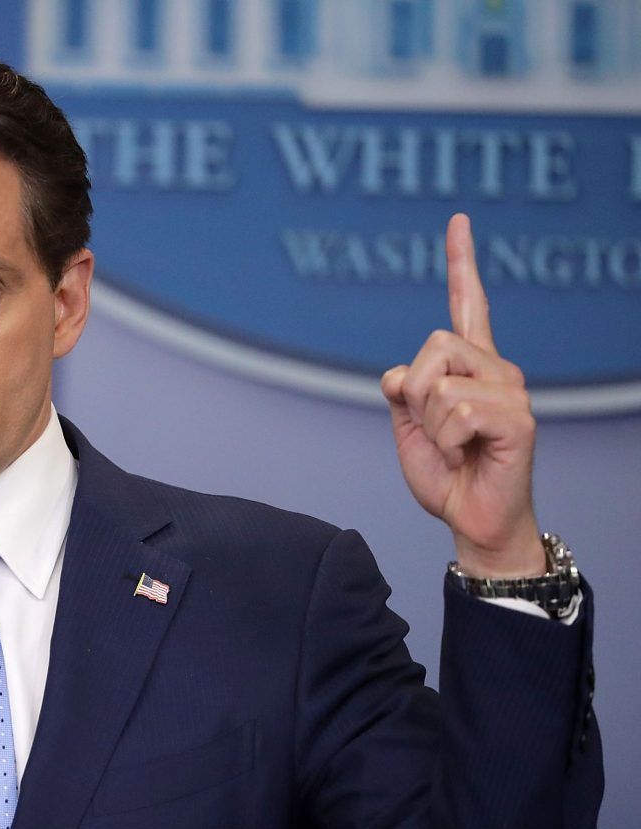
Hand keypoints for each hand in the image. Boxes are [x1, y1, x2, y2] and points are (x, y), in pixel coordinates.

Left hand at [380, 214, 545, 578]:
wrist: (472, 520)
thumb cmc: (446, 474)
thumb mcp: (409, 426)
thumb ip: (401, 392)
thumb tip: (397, 373)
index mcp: (470, 366)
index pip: (468, 304)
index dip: (461, 262)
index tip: (458, 221)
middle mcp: (497, 369)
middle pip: (433, 343)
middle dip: (414, 391)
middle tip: (434, 428)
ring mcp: (511, 391)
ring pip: (440, 381)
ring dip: (430, 423)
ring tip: (454, 446)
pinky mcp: (519, 419)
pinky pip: (457, 411)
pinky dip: (445, 440)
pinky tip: (465, 455)